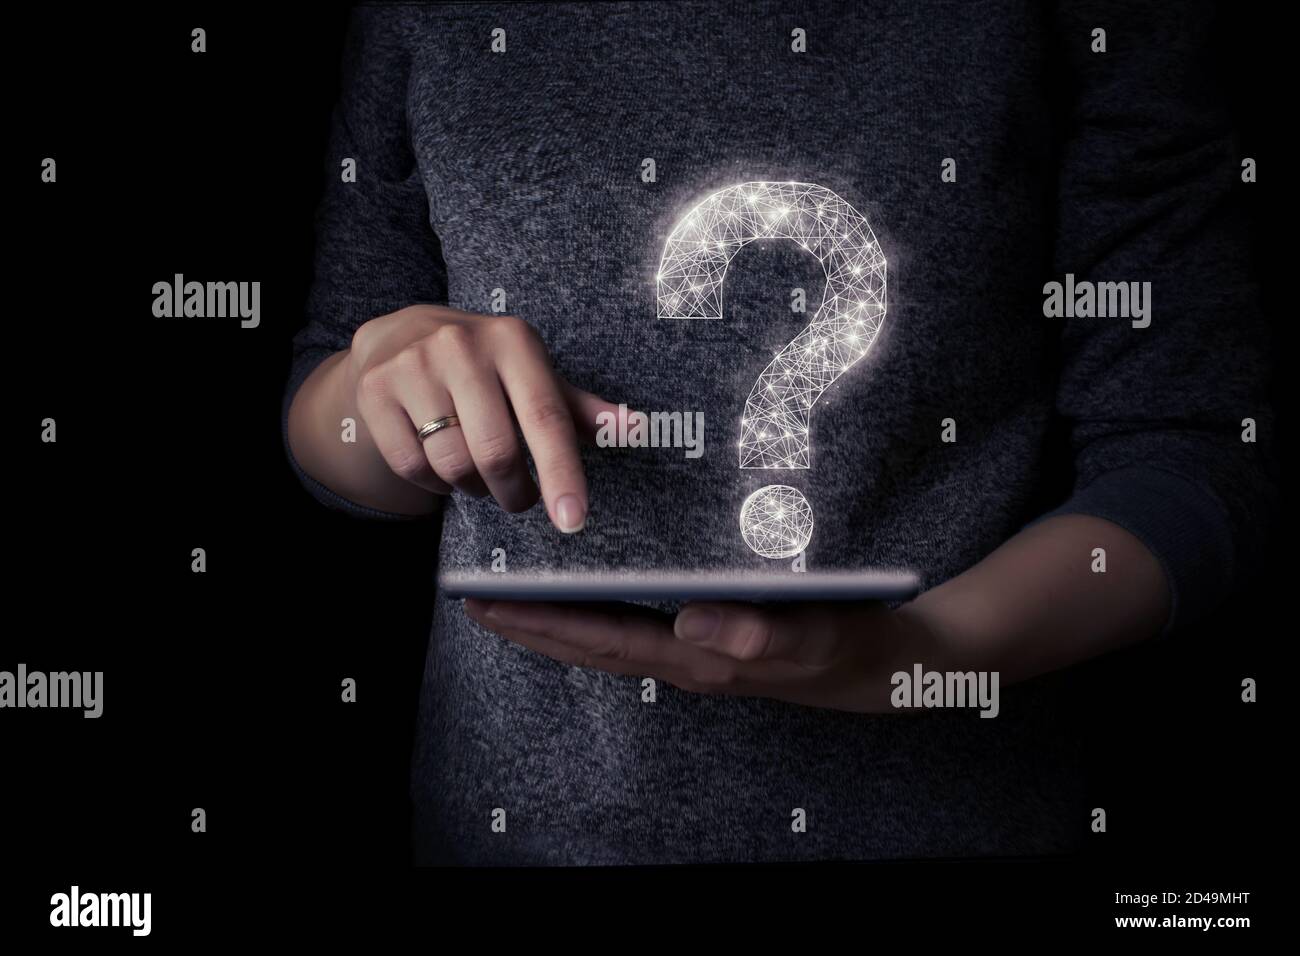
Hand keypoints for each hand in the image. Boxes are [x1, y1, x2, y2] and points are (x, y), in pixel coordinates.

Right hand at [344, 304, 620, 529]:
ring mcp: (413, 365)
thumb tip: (634, 429)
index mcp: (514, 341)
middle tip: (518, 497)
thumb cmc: (484, 366)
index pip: (546, 418)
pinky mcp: (376, 390)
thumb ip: (579, 408)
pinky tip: (440, 463)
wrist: (399, 336)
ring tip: (478, 474)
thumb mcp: (532, 374)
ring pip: (453, 464)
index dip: (562, 474)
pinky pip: (413, 465)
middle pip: (497, 452)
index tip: (573, 519)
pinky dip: (433, 481)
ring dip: (473, 487)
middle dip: (514, 491)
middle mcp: (462, 346)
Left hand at [464, 598, 944, 712]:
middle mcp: (689, 659)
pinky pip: (638, 628)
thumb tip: (689, 623)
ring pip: (610, 638)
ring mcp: (699, 653)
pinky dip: (599, 613)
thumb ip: (758, 636)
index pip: (605, 639)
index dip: (544, 623)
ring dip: (558, 622)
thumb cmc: (856, 644)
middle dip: (531, 626)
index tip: (488, 604)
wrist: (895, 662)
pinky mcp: (714, 641)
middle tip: (472, 602)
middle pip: (592, 644)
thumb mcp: (817, 638)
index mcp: (701, 659)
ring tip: (513, 601)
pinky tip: (589, 596)